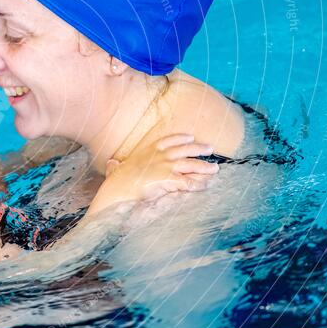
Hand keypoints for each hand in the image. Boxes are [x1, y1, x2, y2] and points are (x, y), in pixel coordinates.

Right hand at [100, 134, 219, 204]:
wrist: (117, 190)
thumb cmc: (115, 183)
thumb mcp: (115, 170)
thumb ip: (115, 166)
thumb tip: (111, 163)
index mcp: (147, 151)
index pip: (167, 141)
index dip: (180, 138)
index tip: (190, 137)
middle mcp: (159, 156)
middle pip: (184, 150)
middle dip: (198, 148)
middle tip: (210, 148)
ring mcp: (165, 166)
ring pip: (190, 164)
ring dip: (204, 166)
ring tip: (215, 168)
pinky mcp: (169, 179)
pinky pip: (189, 181)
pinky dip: (199, 183)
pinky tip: (206, 185)